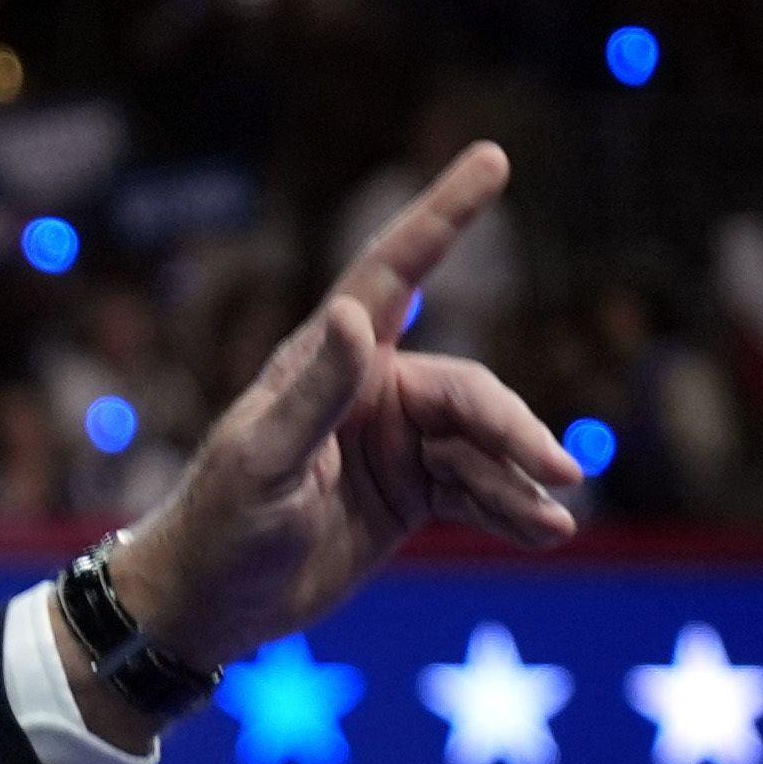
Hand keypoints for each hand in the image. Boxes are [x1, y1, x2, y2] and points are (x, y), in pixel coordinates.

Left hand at [90, 142, 583, 731]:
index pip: (392, 274)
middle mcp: (370, 392)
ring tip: (555, 518)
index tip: (490, 157)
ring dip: (522, 478)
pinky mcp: (412, 495)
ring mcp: (396, 443)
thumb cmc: (216, 526)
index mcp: (326, 365)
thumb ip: (312, 392)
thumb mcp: (260, 462)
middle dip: (515, 429)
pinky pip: (480, 490)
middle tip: (558, 470)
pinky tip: (545, 529)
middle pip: (468, 391)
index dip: (441, 215)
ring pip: (484, 444)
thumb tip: (354, 313)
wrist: (204, 607)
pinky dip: (513, 508)